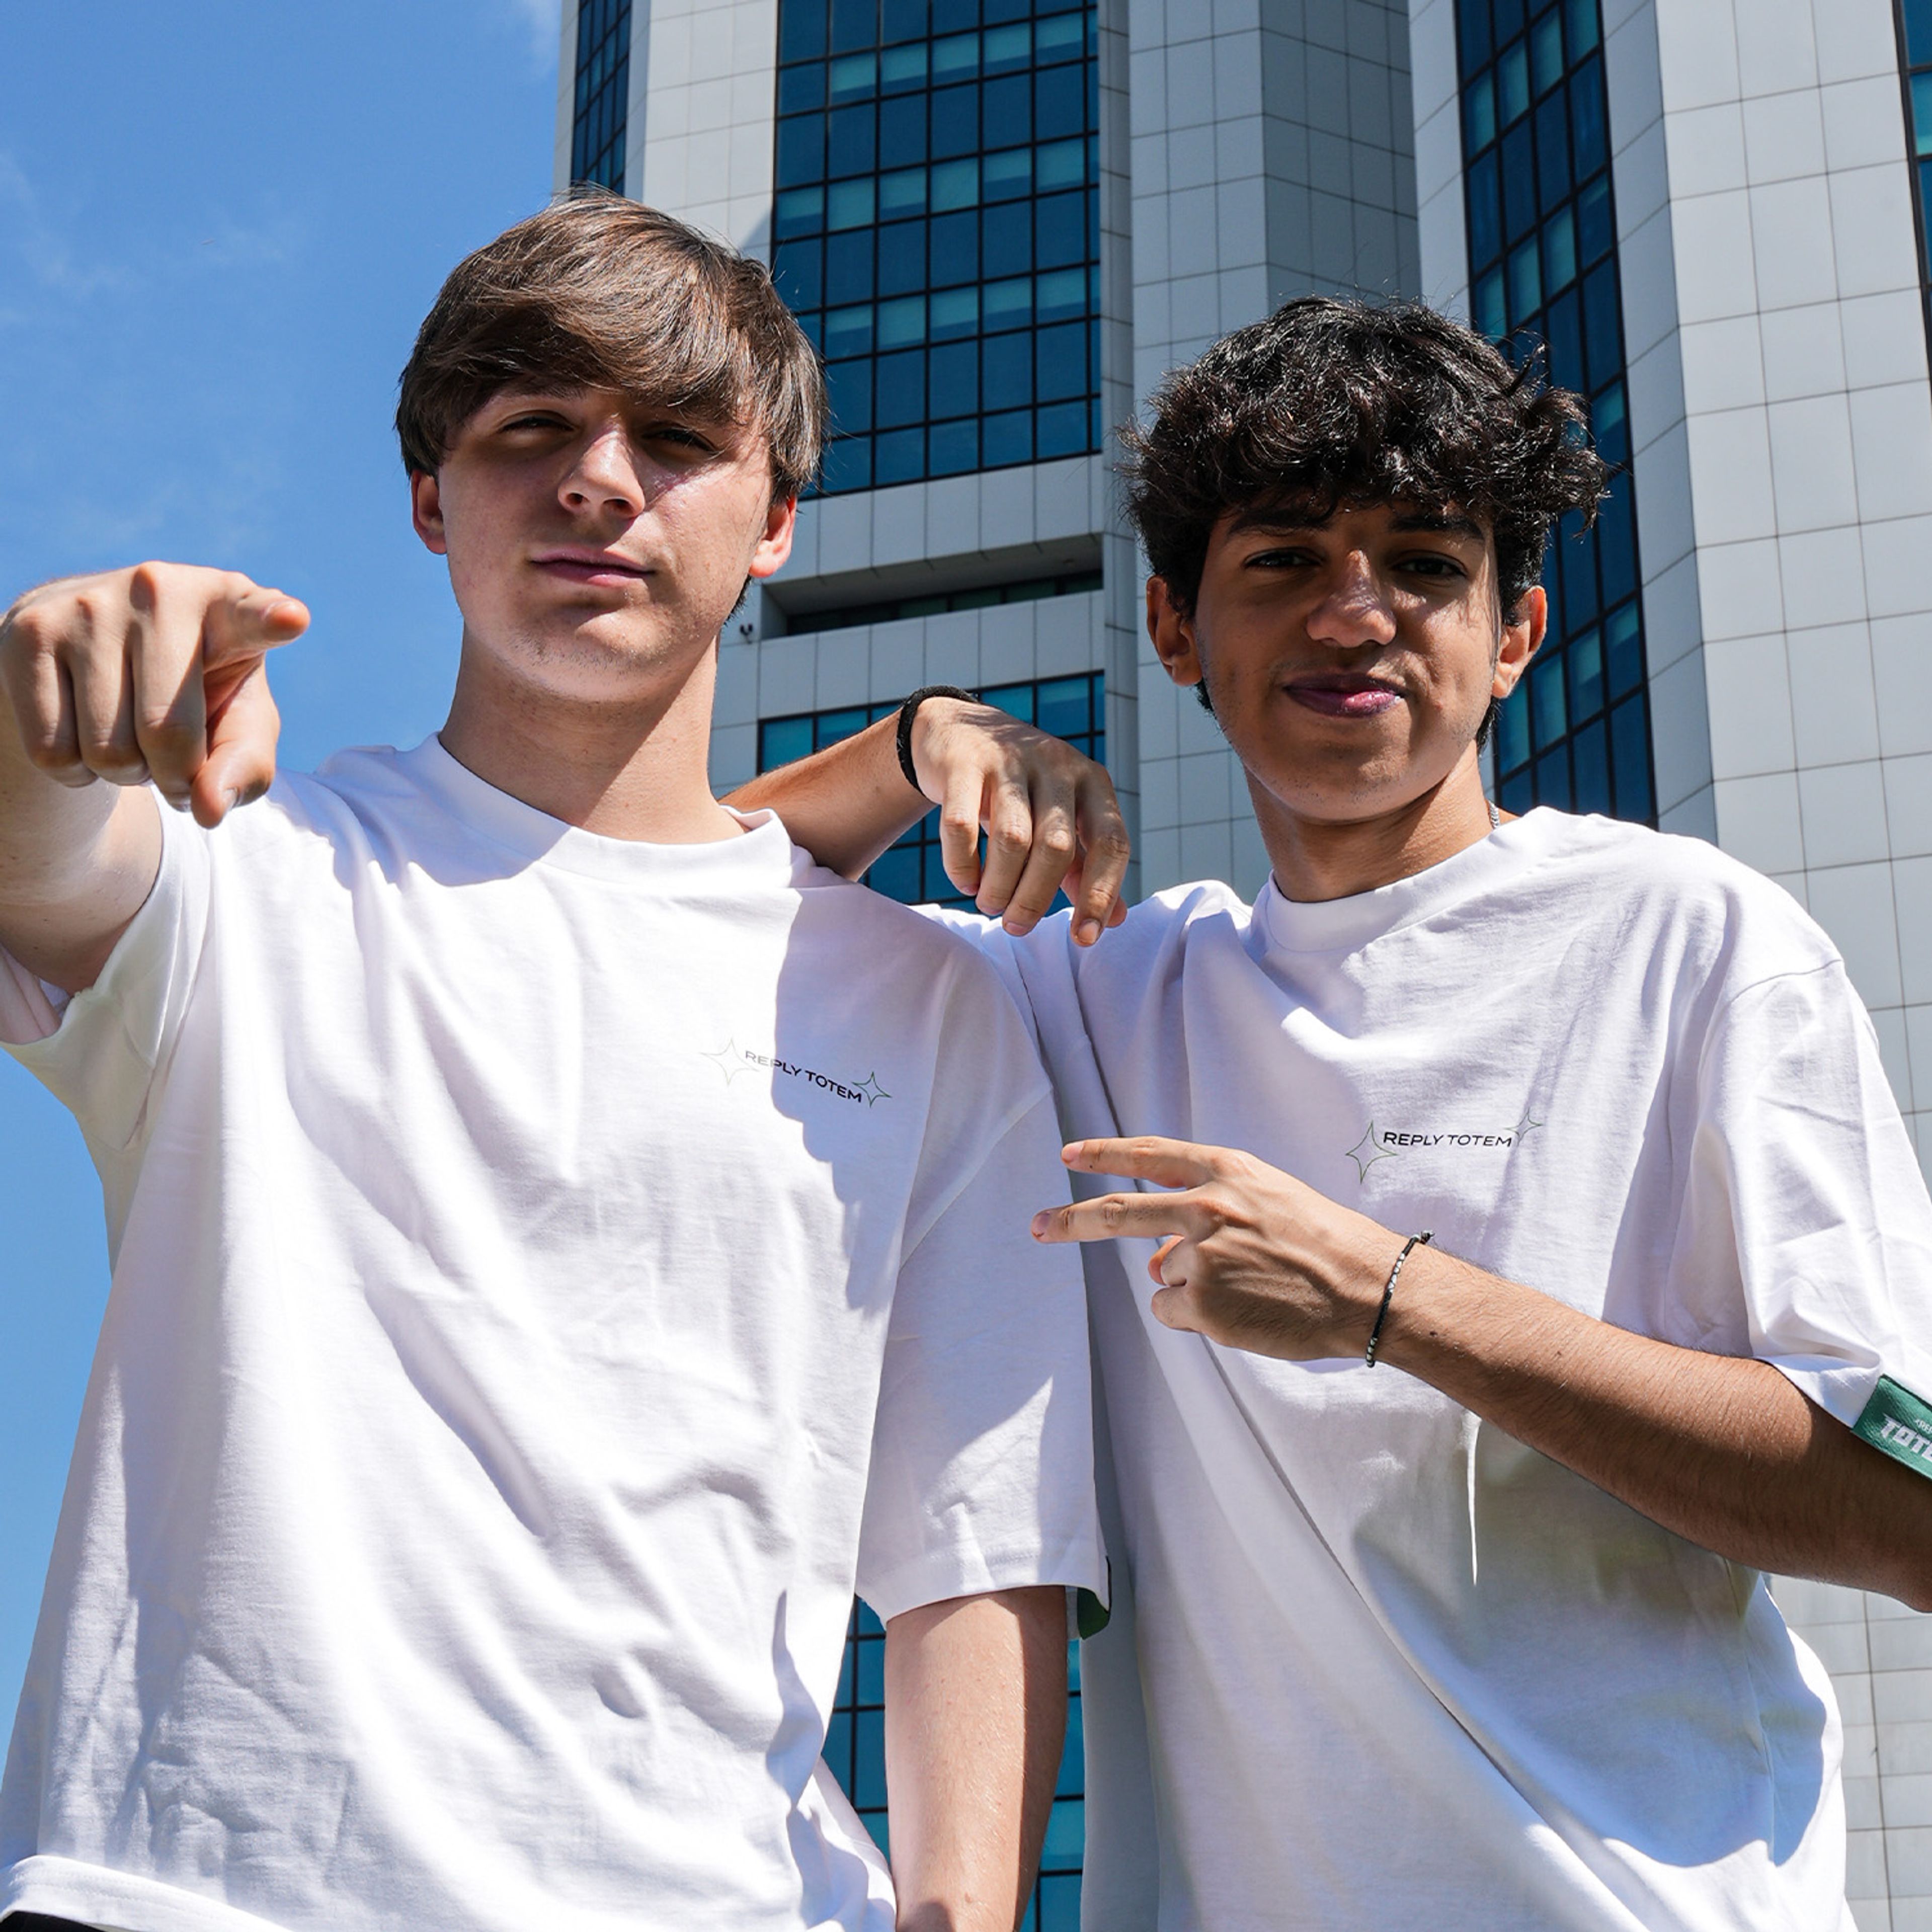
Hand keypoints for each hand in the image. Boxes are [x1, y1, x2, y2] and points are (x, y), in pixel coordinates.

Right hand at [0, 562, 306, 826]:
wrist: (90, 650)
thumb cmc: (189, 694)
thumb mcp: (237, 725)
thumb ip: (243, 769)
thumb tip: (207, 809)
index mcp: (227, 605)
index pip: (252, 615)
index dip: (270, 619)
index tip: (291, 620)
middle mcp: (157, 589)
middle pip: (167, 734)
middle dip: (174, 776)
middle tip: (173, 759)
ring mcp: (87, 604)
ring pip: (106, 750)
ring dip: (123, 774)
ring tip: (130, 736)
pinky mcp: (29, 632)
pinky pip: (52, 750)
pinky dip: (74, 772)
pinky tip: (85, 733)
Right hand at [910, 696, 1129, 945]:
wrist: (959, 731)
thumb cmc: (1020, 790)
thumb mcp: (1060, 819)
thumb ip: (1084, 866)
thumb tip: (1116, 919)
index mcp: (1092, 782)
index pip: (1111, 842)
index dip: (1101, 894)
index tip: (1083, 938)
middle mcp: (1057, 765)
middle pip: (1057, 846)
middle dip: (1035, 898)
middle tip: (1016, 926)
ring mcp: (1009, 759)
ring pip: (1012, 838)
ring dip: (999, 886)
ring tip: (990, 904)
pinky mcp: (963, 762)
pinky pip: (961, 825)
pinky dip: (962, 864)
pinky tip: (965, 881)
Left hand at [1031, 1136, 1403, 1359]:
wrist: (1366, 1287)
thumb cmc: (1324, 1243)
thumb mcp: (1268, 1201)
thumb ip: (1207, 1215)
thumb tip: (1155, 1259)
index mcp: (1226, 1172)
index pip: (1151, 1155)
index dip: (1106, 1154)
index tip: (1069, 1154)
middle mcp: (1206, 1207)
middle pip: (1119, 1213)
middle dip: (1070, 1221)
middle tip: (1037, 1226)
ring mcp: (1202, 1256)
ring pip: (1165, 1277)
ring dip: (1194, 1290)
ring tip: (1252, 1290)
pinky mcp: (1203, 1304)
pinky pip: (1177, 1313)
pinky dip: (1201, 1319)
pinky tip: (1247, 1312)